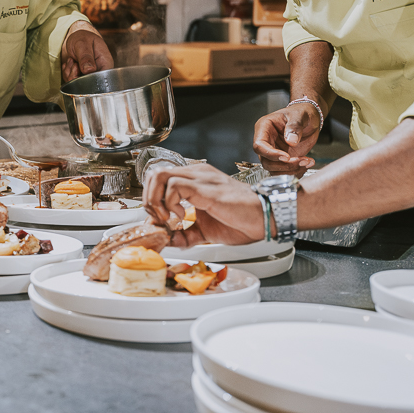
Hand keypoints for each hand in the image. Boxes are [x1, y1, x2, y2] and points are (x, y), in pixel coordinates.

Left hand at [61, 24, 113, 81]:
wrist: (77, 36)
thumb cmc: (83, 37)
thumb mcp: (83, 44)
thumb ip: (86, 57)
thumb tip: (89, 70)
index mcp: (106, 64)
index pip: (100, 80)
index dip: (86, 78)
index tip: (78, 67)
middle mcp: (99, 72)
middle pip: (87, 85)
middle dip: (75, 75)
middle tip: (73, 62)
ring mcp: (90, 75)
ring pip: (77, 84)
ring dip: (70, 73)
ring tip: (72, 60)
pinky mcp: (82, 76)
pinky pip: (72, 81)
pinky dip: (67, 73)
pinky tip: (70, 63)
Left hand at [142, 163, 264, 245]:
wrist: (265, 219)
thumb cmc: (241, 221)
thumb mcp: (204, 231)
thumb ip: (184, 234)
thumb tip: (165, 239)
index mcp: (194, 181)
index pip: (158, 180)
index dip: (150, 201)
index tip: (158, 223)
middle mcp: (195, 175)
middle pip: (153, 174)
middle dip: (148, 200)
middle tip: (160, 219)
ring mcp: (199, 178)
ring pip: (158, 175)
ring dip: (156, 200)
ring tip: (168, 218)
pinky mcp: (205, 187)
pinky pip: (173, 185)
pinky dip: (170, 204)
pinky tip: (182, 216)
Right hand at [253, 104, 320, 174]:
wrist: (309, 118)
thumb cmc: (300, 113)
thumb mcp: (299, 116)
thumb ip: (294, 127)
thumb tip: (290, 141)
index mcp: (264, 128)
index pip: (259, 145)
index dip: (271, 154)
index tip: (286, 156)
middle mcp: (266, 141)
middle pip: (266, 161)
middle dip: (284, 165)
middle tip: (301, 160)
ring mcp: (274, 151)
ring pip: (274, 169)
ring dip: (291, 170)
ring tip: (307, 161)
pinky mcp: (283, 159)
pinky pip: (284, 171)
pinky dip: (296, 171)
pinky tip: (307, 162)